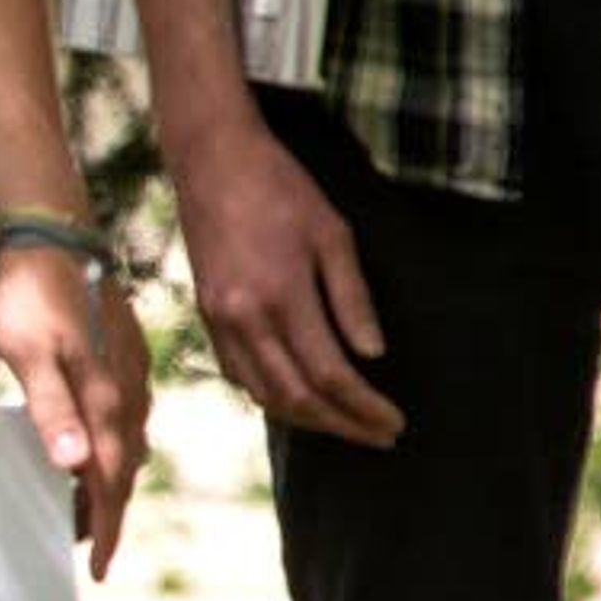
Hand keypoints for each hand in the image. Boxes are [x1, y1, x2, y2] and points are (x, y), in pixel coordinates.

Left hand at [0, 250, 152, 580]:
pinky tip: (88, 450)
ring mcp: (129, 377)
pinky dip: (107, 447)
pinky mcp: (122, 361)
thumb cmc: (33, 298)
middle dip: (108, 515)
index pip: (111, 481)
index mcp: (107, 401)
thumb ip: (51, 410)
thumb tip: (74, 466)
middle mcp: (128, 395)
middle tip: (89, 553)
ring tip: (83, 511)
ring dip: (108, 482)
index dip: (106, 528)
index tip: (98, 569)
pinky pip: (121, 420)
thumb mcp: (31, 356)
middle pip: (123, 471)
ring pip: (124, 446)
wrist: (54, 239)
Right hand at [167, 114, 401, 446]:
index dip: (364, 406)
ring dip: (305, 418)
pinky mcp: (207, 317)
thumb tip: (372, 354)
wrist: (213, 164)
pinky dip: (269, 396)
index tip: (394, 422)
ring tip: (343, 424)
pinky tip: (295, 398)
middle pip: (295, 396)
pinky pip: (238, 374)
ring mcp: (220, 321)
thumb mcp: (334, 234)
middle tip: (378, 436)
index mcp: (282, 296)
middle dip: (340, 424)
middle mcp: (245, 318)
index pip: (329, 373)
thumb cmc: (281, 189)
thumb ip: (352, 298)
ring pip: (262, 394)